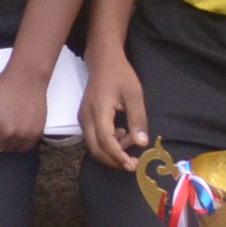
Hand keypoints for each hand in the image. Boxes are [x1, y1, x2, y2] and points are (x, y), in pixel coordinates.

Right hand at [81, 47, 150, 170]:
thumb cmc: (120, 75)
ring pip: (93, 145)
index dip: (118, 156)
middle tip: (133, 163)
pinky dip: (108, 143)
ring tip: (131, 138)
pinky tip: (122, 132)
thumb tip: (142, 143)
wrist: (103, 61)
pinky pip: (93, 138)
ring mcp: (83, 118)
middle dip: (114, 160)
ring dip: (112, 151)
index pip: (105, 141)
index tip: (133, 166)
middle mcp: (86, 117)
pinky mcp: (85, 118)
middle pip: (96, 149)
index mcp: (99, 110)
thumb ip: (138, 119)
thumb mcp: (134, 94)